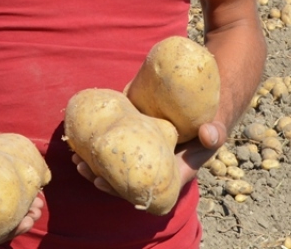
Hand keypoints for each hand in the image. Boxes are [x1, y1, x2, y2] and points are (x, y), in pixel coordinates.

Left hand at [71, 120, 227, 195]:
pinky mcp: (133, 130)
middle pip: (123, 179)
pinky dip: (95, 140)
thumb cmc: (209, 122)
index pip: (142, 189)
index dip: (121, 190)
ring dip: (93, 162)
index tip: (103, 184)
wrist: (200, 100)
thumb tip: (208, 134)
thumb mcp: (215, 129)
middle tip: (83, 169)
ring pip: (113, 162)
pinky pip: (112, 139)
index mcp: (169, 172)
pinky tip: (79, 135)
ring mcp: (140, 147)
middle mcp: (151, 164)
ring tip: (75, 156)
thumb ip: (215, 134)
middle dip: (101, 177)